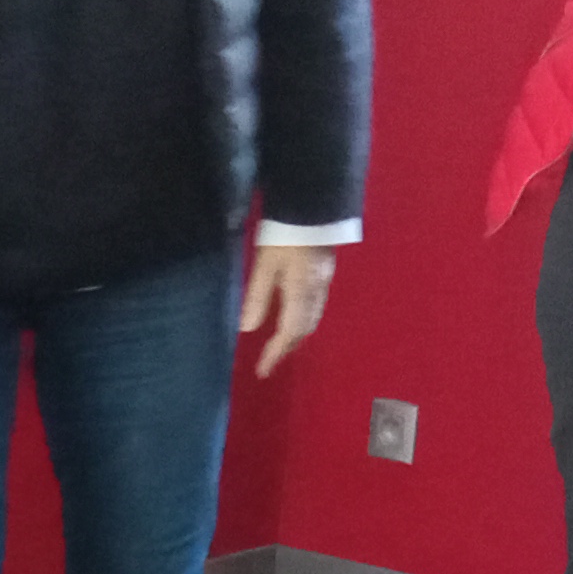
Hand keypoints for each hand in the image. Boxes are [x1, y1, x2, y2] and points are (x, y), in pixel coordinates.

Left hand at [240, 243, 334, 375]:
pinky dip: (304, 318)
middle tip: (270, 359)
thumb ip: (258, 297)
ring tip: (280, 344)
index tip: (262, 370)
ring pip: (313, 318)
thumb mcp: (264, 264)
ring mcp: (324, 280)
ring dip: (296, 335)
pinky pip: (316, 305)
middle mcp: (317, 291)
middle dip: (287, 347)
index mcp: (301, 292)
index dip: (275, 353)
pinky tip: (293, 316)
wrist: (313, 203)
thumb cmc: (284, 232)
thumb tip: (247, 329)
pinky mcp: (325, 270)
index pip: (289, 332)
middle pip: (304, 329)